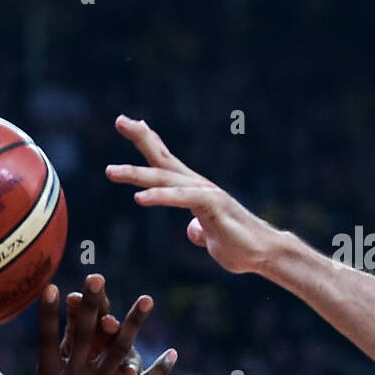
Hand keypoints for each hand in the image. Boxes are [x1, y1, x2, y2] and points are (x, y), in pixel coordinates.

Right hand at [0, 276, 175, 374]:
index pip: (46, 338)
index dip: (49, 313)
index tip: (52, 287)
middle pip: (84, 335)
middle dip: (91, 305)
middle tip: (98, 277)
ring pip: (119, 351)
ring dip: (134, 324)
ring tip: (146, 299)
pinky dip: (158, 370)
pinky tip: (174, 353)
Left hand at [105, 115, 288, 275]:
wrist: (264, 254)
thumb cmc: (238, 246)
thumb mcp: (210, 237)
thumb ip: (199, 230)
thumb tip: (193, 230)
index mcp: (193, 190)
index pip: (166, 161)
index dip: (149, 141)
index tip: (129, 123)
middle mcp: (198, 186)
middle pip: (163, 158)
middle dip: (142, 138)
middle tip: (120, 120)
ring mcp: (207, 194)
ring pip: (166, 179)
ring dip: (137, 175)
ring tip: (110, 171)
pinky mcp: (214, 207)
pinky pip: (182, 199)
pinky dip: (160, 197)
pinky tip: (139, 198)